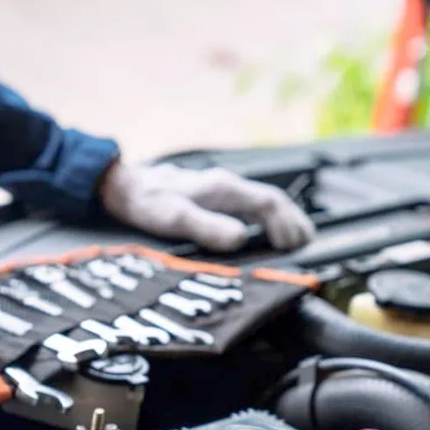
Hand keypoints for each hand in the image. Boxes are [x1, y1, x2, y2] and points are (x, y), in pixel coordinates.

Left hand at [100, 162, 314, 251]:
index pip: (268, 202)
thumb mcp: (174, 218)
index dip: (286, 223)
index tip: (294, 245)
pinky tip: (263, 229)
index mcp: (223, 188)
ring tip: (294, 238)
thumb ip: (207, 227)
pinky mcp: (210, 193)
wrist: (123, 186)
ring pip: (260, 200)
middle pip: (270, 198)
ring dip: (280, 217)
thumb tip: (241, 238)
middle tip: (306, 244)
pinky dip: (263, 216)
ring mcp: (218, 187)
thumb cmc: (147, 203)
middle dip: (292, 220)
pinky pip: (246, 203)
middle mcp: (225, 184)